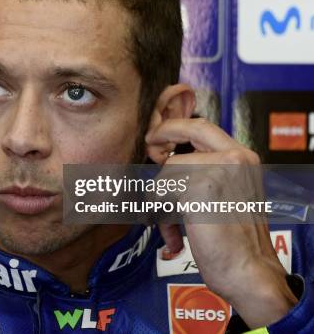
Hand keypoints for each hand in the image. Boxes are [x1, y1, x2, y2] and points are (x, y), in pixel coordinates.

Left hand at [146, 118, 297, 328]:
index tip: (158, 136)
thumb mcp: (226, 195)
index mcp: (243, 159)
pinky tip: (174, 236)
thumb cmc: (234, 241)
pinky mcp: (200, 187)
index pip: (203, 126)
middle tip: (149, 146)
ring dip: (161, 200)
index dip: (175, 127)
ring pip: (168, 170)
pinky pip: (162, 191)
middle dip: (162, 134)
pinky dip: (160, 215)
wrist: (248, 271)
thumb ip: (203, 173)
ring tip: (172, 224)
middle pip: (188, 130)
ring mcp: (219, 170)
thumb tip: (165, 159)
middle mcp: (236, 159)